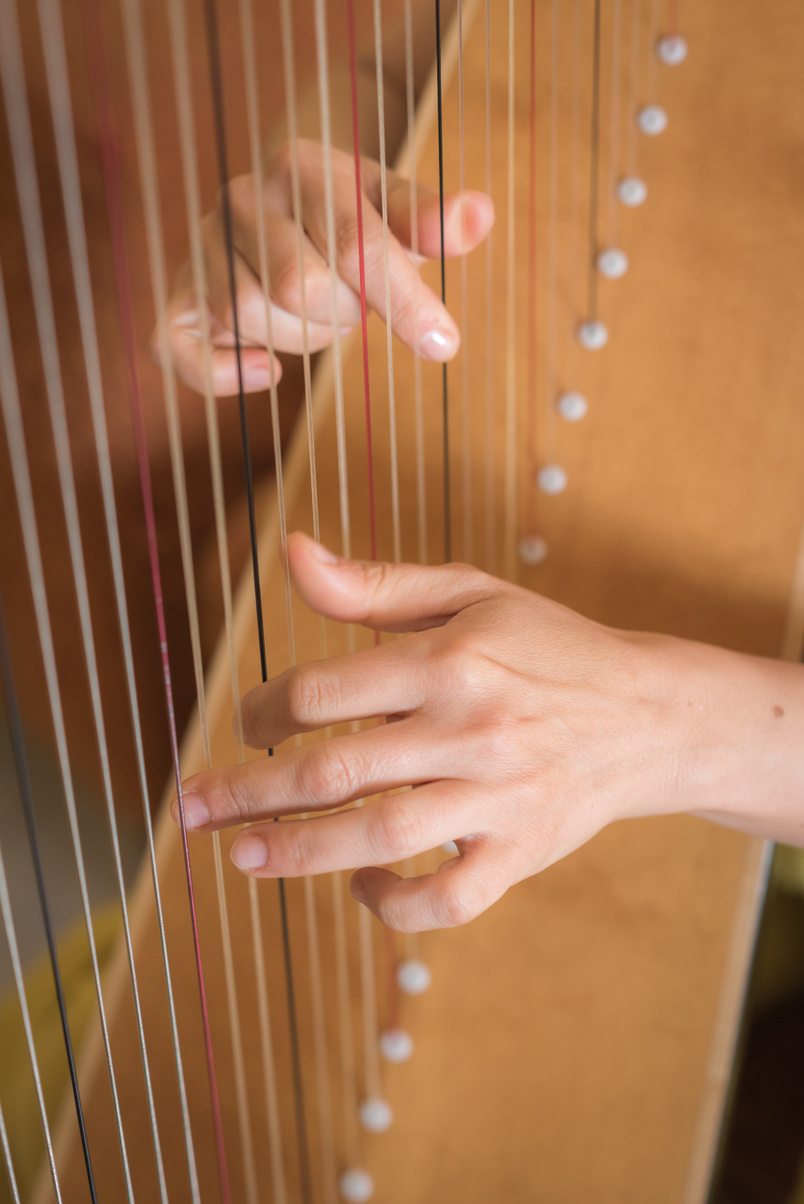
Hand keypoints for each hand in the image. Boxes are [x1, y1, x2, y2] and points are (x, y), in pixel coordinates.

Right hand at [153, 140, 493, 396]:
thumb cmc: (351, 223)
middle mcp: (243, 198)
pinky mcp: (179, 300)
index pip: (354, 241)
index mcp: (303, 166)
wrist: (284, 217)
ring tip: (312, 314)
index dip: (402, 300)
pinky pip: (178, 350)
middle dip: (340, 313)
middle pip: (299, 287)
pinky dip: (221, 374)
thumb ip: (432, 221)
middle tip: (350, 304)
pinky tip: (267, 373)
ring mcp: (203, 248)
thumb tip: (479, 216)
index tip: (444, 345)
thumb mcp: (397, 214)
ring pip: (251, 318)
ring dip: (299, 339)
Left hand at [173, 532, 740, 930]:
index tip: (249, 720)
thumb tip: (292, 553)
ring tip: (238, 857)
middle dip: (247, 791)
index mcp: (450, 657)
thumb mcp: (470, 593)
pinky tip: (360, 884)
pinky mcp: (523, 851)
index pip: (326, 688)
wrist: (648, 713)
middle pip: (335, 768)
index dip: (265, 707)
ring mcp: (500, 795)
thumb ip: (376, 584)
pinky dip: (396, 902)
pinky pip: (450, 896)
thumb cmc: (547, 646)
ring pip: (382, 833)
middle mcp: (472, 726)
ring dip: (297, 851)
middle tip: (191, 807)